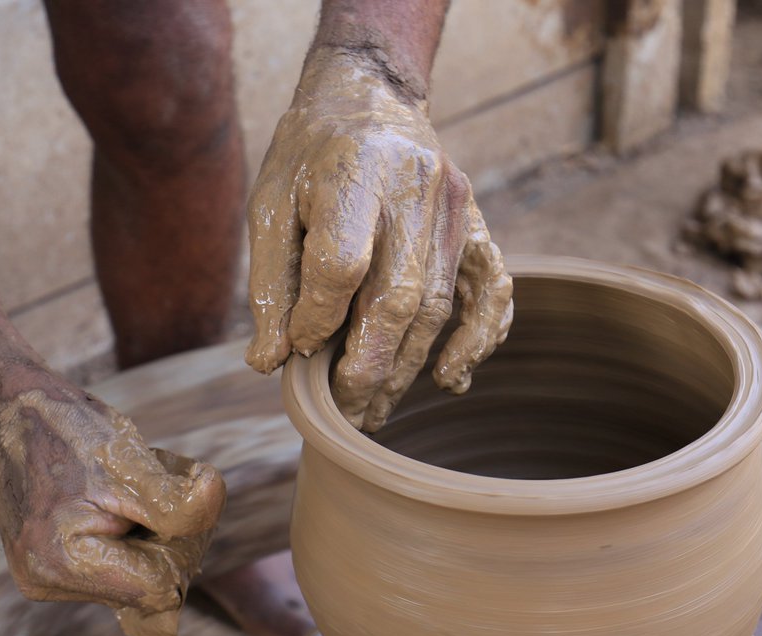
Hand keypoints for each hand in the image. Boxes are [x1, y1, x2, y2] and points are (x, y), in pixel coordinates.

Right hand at [0, 362, 224, 635]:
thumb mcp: (130, 462)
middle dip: (164, 534)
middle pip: (151, 585)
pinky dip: (128, 528)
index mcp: (64, 565)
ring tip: (118, 487)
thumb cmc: (67, 428)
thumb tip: (210, 513)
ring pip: (138, 573)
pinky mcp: (50, 564)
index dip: (183, 541)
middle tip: (143, 484)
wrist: (8, 406)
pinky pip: (118, 561)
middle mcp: (47, 582)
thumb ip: (175, 502)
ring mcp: (45, 576)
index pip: (162, 587)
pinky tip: (107, 497)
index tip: (167, 493)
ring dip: (147, 529)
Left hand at [245, 49, 513, 431]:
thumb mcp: (270, 205)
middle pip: (397, 297)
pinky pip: (492, 289)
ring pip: (437, 305)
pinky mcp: (474, 222)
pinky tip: (451, 378)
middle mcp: (412, 189)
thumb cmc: (309, 157)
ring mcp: (452, 207)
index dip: (316, 318)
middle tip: (347, 414)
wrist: (368, 96)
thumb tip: (270, 362)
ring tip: (377, 409)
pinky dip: (478, 339)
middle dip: (368, 368)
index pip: (338, 264)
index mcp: (351, 174)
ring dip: (407, 367)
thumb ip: (269, 284)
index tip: (299, 349)